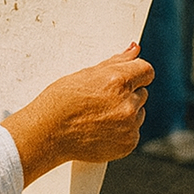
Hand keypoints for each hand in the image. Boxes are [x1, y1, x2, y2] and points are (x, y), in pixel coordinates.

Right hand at [2, 44, 152, 183]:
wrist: (48, 133)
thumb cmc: (60, 102)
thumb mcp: (85, 74)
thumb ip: (115, 62)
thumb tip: (134, 50)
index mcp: (116, 81)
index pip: (146, 70)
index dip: (136, 73)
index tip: (128, 77)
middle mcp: (126, 103)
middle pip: (142, 92)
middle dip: (127, 94)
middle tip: (102, 99)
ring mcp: (129, 125)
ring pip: (138, 113)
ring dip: (126, 112)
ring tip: (99, 115)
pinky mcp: (128, 143)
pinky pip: (133, 131)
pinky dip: (122, 131)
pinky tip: (101, 129)